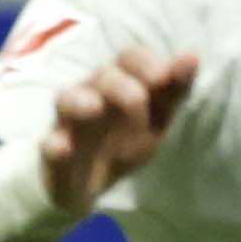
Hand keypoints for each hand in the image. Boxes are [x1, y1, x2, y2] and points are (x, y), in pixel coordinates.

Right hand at [32, 46, 198, 210]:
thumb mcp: (157, 119)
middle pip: (101, 76)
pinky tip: (63, 148)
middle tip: (138, 100)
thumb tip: (192, 55)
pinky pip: (49, 146)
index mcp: (120, 83)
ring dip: (79, 102)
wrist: (89, 185)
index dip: (145, 63)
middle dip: (120, 85)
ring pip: (67, 101)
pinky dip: (55, 146)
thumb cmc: (125, 142)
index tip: (162, 77)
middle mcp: (91, 94)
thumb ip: (174, 90)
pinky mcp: (53, 154)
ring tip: (93, 108)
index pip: (129, 58)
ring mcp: (68, 123)